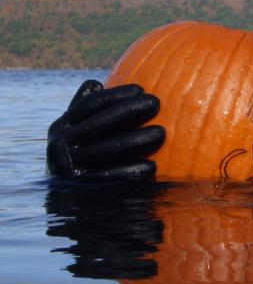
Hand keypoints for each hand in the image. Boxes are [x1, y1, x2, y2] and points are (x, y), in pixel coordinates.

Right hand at [47, 79, 164, 178]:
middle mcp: (60, 146)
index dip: (115, 95)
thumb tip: (95, 84)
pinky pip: (112, 177)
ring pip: (108, 149)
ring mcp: (70, 168)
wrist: (63, 200)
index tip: (140, 89)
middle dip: (129, 111)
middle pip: (101, 123)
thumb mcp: (72, 133)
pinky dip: (133, 170)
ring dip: (137, 139)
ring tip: (161, 132)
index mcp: (60, 127)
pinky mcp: (83, 189)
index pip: (90, 105)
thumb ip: (81, 110)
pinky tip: (152, 166)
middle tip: (155, 103)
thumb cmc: (78, 155)